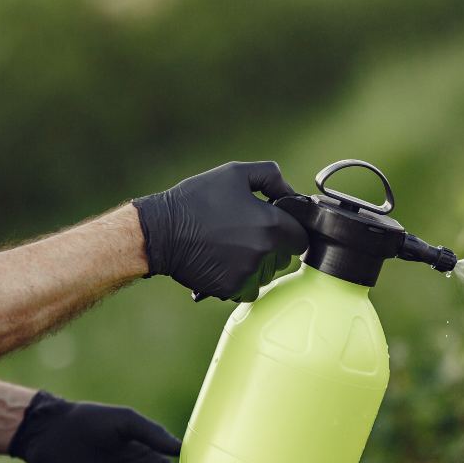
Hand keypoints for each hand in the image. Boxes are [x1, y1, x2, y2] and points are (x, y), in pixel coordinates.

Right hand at [132, 161, 308, 301]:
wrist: (161, 231)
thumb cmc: (197, 200)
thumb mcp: (235, 173)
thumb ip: (271, 177)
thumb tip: (290, 192)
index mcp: (271, 225)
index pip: (301, 237)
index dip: (290, 230)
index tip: (275, 224)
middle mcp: (264, 253)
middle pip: (284, 258)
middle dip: (273, 246)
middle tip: (246, 232)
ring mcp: (248, 275)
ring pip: (266, 275)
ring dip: (256, 264)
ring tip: (231, 247)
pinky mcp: (231, 289)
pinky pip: (247, 287)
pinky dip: (239, 277)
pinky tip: (222, 261)